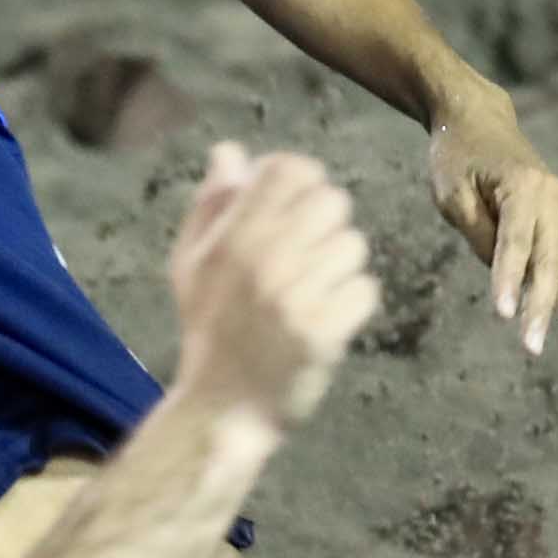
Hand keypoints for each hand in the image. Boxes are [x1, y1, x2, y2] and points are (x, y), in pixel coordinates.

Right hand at [169, 144, 380, 433]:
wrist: (223, 406)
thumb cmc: (208, 326)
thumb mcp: (192, 261)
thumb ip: (211, 203)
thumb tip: (229, 151)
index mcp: (231, 238)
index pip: (289, 169)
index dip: (299, 176)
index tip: (292, 199)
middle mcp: (265, 262)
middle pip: (331, 200)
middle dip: (325, 218)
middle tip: (309, 244)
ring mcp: (297, 299)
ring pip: (353, 245)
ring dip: (341, 262)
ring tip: (317, 283)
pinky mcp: (326, 334)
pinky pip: (365, 290)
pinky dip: (353, 299)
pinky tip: (330, 312)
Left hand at [427, 91, 557, 363]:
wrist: (476, 120)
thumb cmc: (456, 158)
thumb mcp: (452, 194)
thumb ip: (479, 235)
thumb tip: (507, 278)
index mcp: (524, 187)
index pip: (515, 243)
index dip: (508, 281)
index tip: (503, 317)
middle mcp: (554, 198)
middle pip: (550, 262)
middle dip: (543, 309)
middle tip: (532, 349)